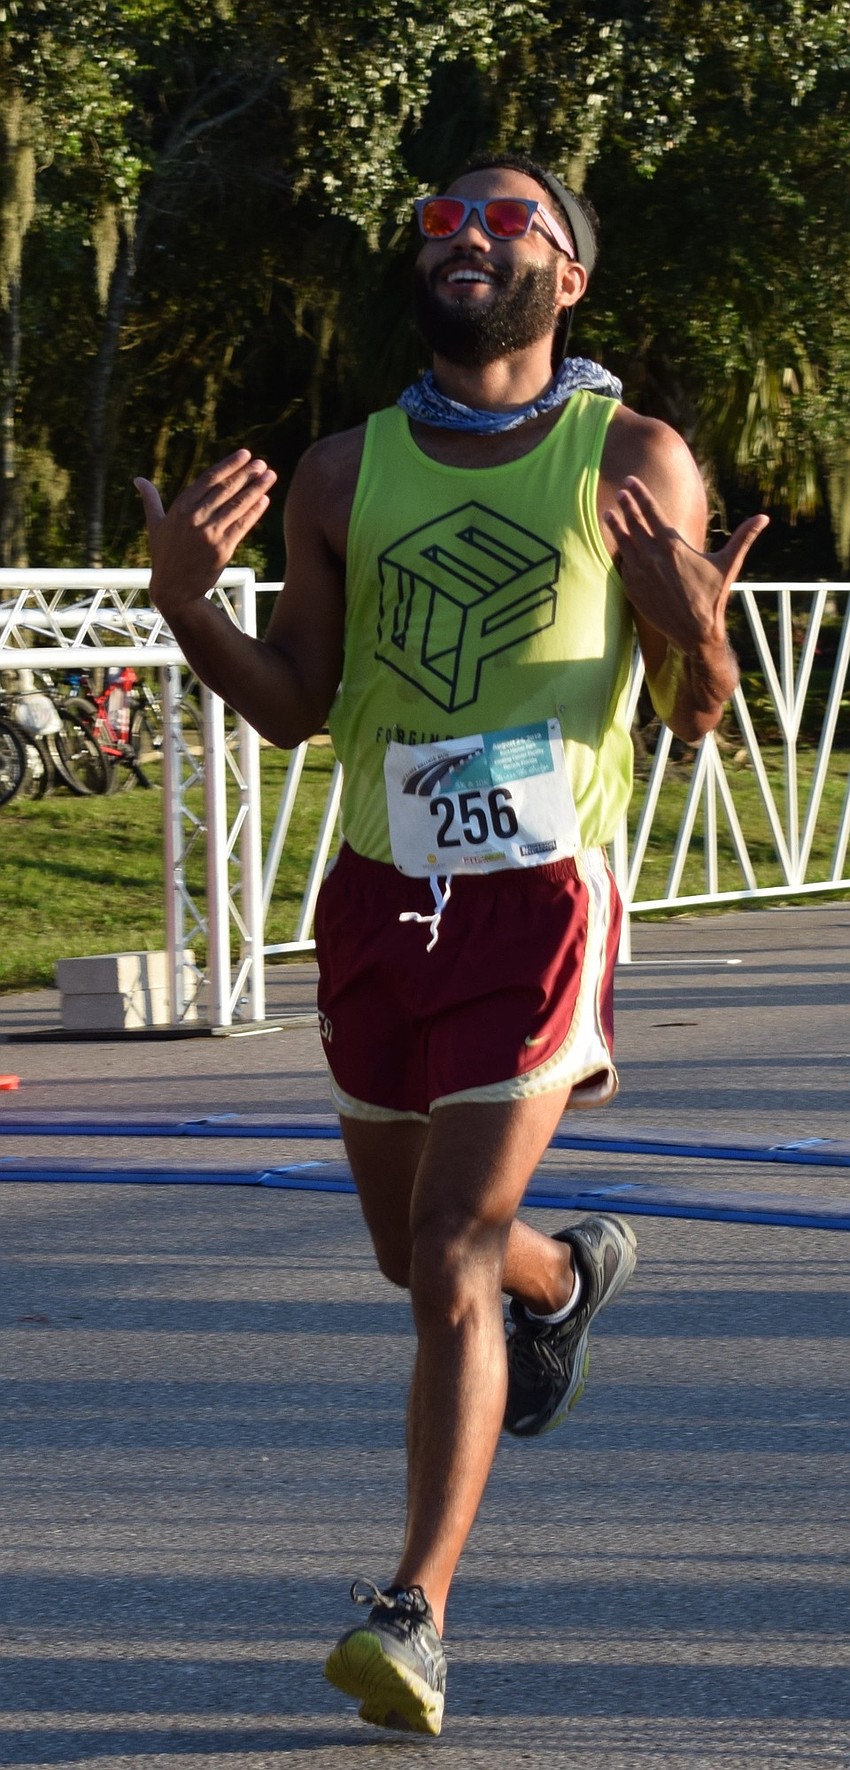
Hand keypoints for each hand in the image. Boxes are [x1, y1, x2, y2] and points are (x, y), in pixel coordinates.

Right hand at [134, 450, 276, 619]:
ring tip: (270, 476)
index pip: (208, 480)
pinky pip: (241, 526)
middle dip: (246, 474)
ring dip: (256, 489)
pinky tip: (264, 500)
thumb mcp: (155, 526)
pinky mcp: (221, 549)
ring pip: (236, 505)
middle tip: (262, 464)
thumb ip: (150, 500)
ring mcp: (208, 533)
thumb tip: (138, 479)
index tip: (244, 455)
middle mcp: (194, 518)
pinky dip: (254, 512)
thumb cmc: (164, 556)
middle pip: (225, 489)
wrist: (174, 590)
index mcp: (180, 508)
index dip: (228, 465)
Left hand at [603, 476, 768, 653]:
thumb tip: (764, 517)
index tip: (631, 481)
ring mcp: (640, 573)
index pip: (652, 512)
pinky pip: (623, 565)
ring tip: (608, 513)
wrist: (695, 632)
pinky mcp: (633, 589)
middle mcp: (653, 556)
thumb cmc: (712, 597)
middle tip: (620, 492)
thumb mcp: (728, 564)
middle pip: (634, 523)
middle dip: (627, 505)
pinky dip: (619, 553)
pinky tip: (617, 546)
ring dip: (616, 526)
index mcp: (673, 545)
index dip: (640, 494)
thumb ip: (743, 538)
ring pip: (623, 543)